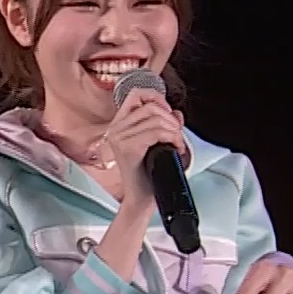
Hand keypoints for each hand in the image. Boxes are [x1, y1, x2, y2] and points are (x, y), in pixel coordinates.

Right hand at [103, 87, 187, 204]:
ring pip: (155, 119)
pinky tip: (175, 148)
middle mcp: (115, 129)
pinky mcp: (128, 148)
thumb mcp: (158, 144)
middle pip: (149, 106)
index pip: (136, 95)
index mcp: (119, 125)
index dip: (156, 98)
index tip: (168, 112)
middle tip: (177, 134)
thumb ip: (166, 125)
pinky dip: (172, 138)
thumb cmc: (148, 175)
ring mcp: (119, 138)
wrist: (142, 198)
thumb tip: (177, 113)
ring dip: (173, 131)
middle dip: (170, 118)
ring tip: (177, 144)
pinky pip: (156, 132)